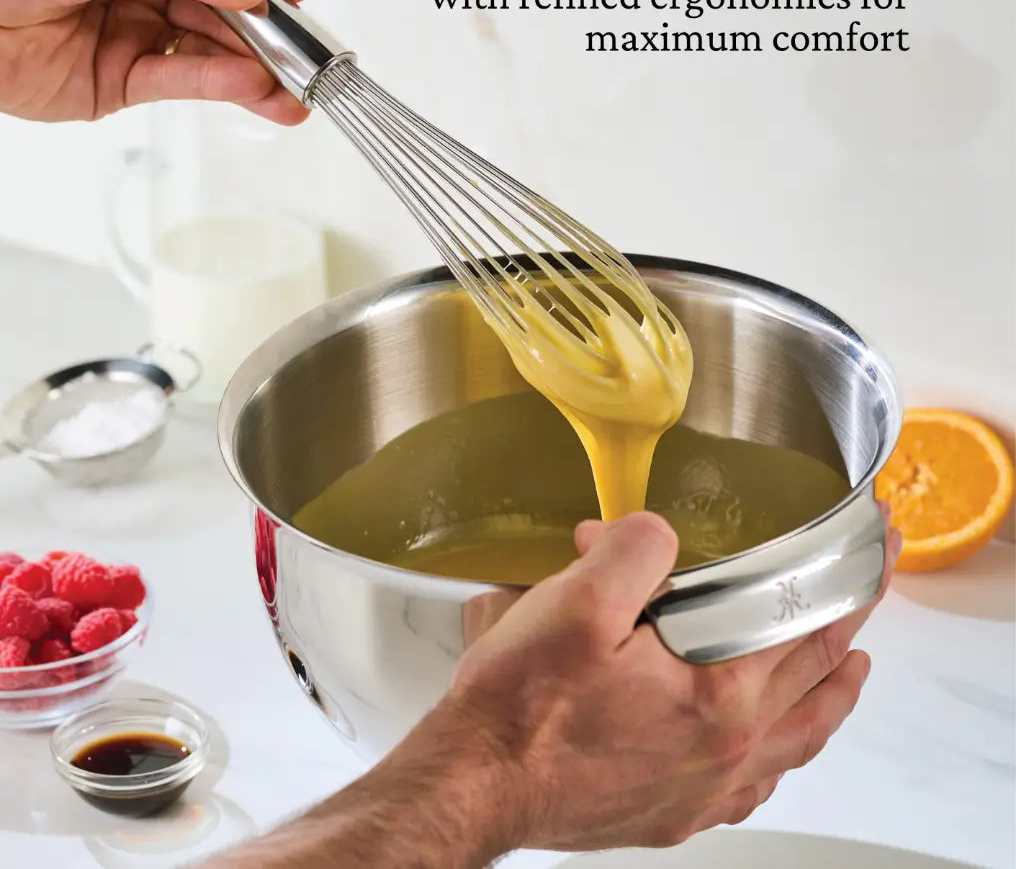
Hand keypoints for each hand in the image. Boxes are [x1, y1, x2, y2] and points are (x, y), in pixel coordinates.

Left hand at [0, 0, 309, 123]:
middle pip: (226, 8)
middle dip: (270, 28)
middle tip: (306, 46)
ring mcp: (139, 36)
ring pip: (213, 51)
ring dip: (258, 69)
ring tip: (295, 87)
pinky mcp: (125, 82)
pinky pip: (182, 82)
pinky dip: (218, 84)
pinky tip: (252, 87)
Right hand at [442, 506, 899, 851]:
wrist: (477, 780)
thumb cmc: (523, 706)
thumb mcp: (578, 601)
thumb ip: (635, 549)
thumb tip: (656, 534)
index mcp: (716, 695)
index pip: (807, 628)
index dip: (846, 584)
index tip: (870, 553)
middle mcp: (725, 751)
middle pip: (814, 685)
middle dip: (849, 631)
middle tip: (867, 597)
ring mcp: (701, 790)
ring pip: (795, 742)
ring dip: (828, 698)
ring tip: (846, 672)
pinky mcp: (670, 812)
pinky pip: (753, 787)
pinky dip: (778, 757)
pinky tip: (767, 753)